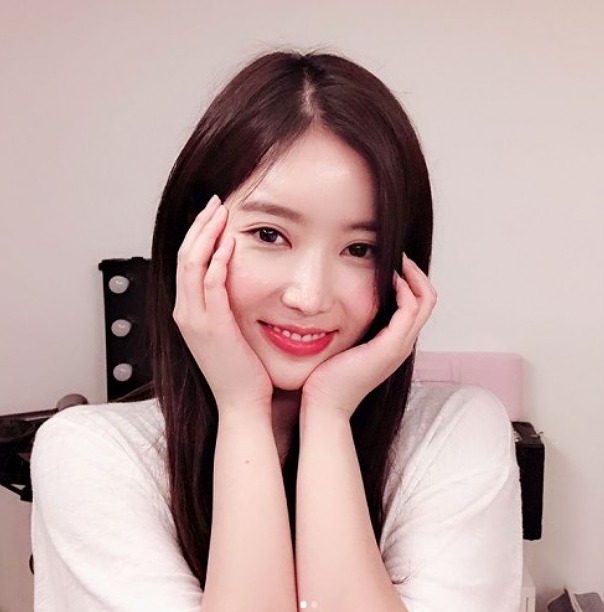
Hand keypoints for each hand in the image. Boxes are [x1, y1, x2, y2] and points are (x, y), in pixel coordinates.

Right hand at [173, 195, 273, 414]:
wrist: (241, 403)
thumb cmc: (241, 371)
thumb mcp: (228, 332)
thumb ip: (225, 306)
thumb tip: (236, 284)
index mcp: (188, 313)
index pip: (187, 263)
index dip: (197, 235)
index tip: (213, 216)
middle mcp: (185, 313)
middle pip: (184, 255)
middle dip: (200, 226)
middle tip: (216, 203)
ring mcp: (194, 319)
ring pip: (192, 263)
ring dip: (207, 234)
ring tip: (222, 212)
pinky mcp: (211, 326)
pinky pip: (210, 283)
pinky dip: (219, 259)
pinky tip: (231, 241)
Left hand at [301, 255, 436, 418]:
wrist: (324, 403)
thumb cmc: (327, 375)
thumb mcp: (345, 343)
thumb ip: (353, 325)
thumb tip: (341, 303)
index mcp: (394, 343)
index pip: (418, 306)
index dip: (411, 281)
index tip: (394, 263)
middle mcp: (403, 344)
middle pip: (428, 300)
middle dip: (417, 274)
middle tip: (401, 256)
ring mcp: (400, 347)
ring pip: (425, 302)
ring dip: (413, 277)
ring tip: (398, 260)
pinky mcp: (390, 348)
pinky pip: (409, 310)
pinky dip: (404, 289)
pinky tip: (389, 278)